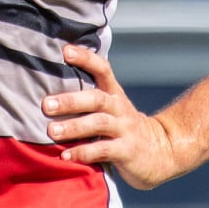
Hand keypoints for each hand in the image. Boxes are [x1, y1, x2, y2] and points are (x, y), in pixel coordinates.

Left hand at [42, 44, 180, 189]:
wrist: (163, 151)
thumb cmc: (124, 128)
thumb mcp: (112, 108)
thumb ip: (88, 98)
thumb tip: (47, 89)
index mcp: (114, 94)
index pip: (103, 70)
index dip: (86, 58)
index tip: (65, 51)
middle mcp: (120, 108)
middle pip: (96, 99)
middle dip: (70, 101)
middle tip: (46, 105)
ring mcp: (125, 129)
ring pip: (99, 123)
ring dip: (74, 127)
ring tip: (51, 131)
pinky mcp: (127, 151)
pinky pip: (104, 150)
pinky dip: (83, 152)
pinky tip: (65, 156)